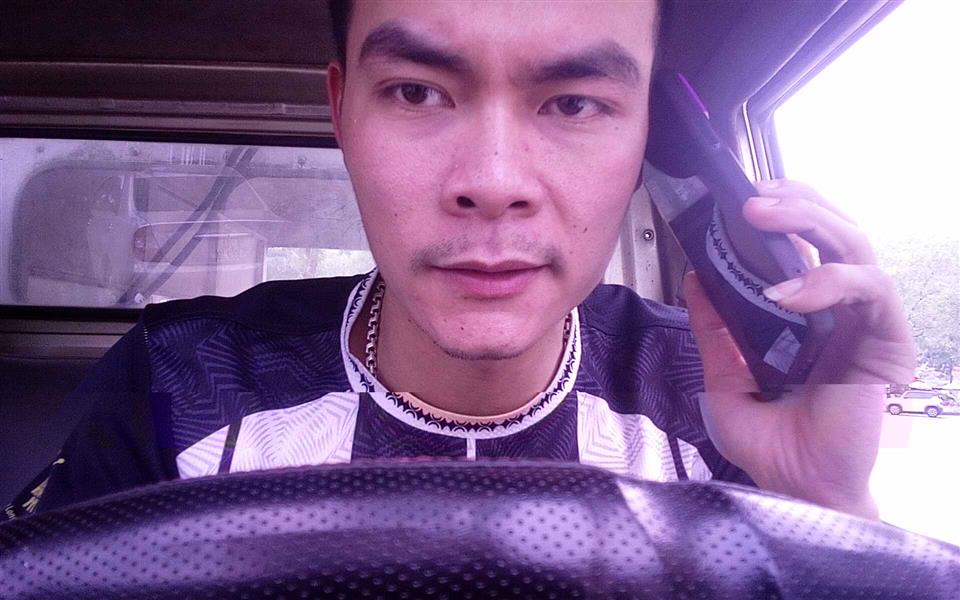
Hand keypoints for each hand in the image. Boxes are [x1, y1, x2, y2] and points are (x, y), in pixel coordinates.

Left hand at [684, 179, 915, 518]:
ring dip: (809, 224)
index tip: (741, 199)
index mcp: (808, 313)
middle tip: (752, 197)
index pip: (807, 244)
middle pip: (833, 232)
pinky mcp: (885, 343)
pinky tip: (789, 293)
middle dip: (795, 203)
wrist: (796, 488)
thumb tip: (696, 278)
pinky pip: (871, 291)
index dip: (784, 212)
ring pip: (856, 247)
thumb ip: (715, 331)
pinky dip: (830, 281)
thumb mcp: (726, 378)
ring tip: (762, 218)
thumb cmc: (771, 442)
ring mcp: (865, 323)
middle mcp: (840, 310)